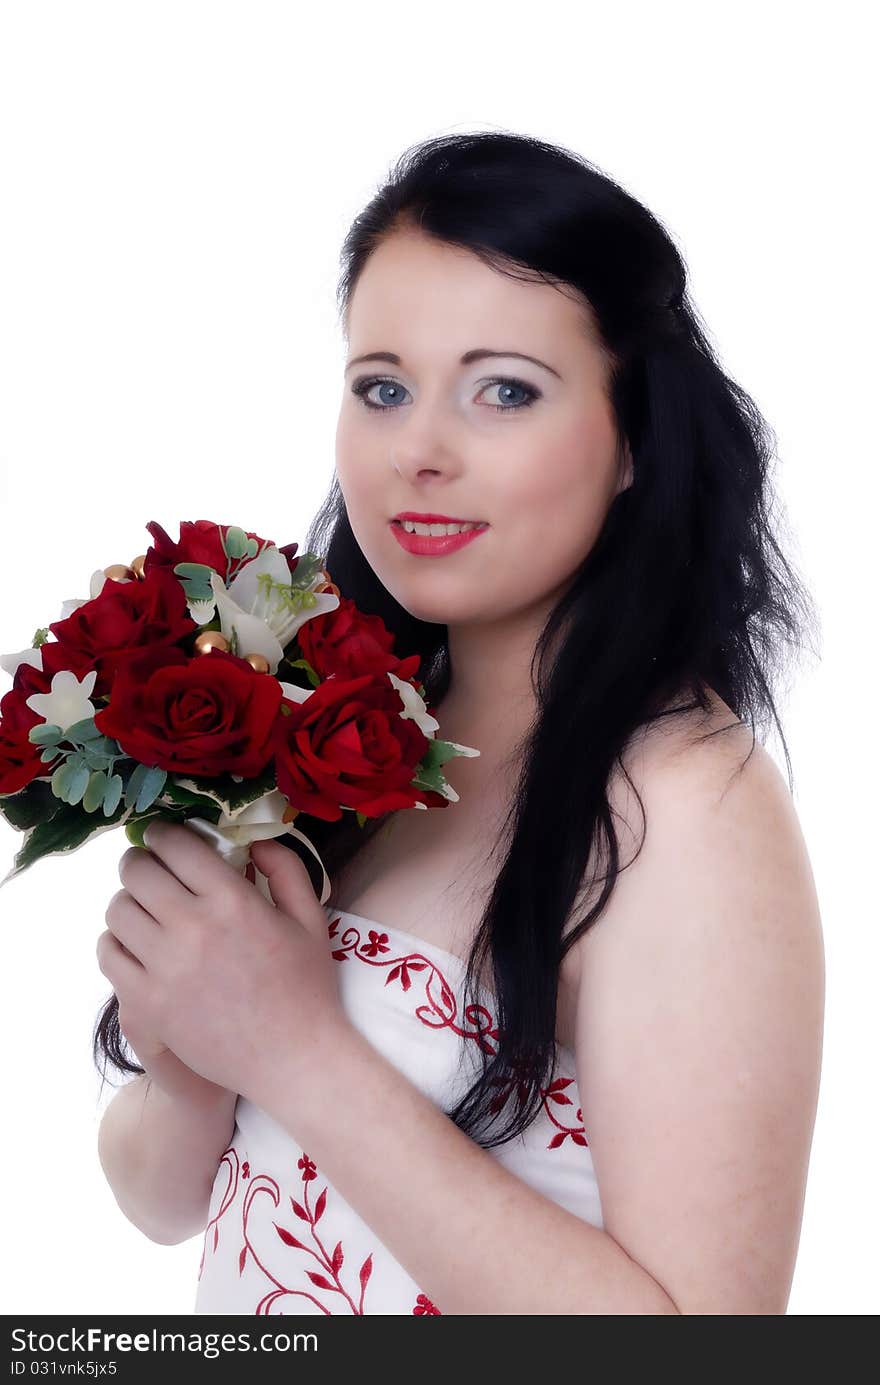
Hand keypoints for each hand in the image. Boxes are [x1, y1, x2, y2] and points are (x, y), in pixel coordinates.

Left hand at [96, 820, 349, 1106]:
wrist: (293, 1059)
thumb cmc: (307, 987)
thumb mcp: (310, 917)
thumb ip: (284, 868)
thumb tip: (250, 842)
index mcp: (233, 901)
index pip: (175, 845)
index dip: (162, 834)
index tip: (163, 837)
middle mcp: (192, 928)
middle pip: (136, 872)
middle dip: (140, 861)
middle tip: (149, 868)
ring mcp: (164, 967)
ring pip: (117, 910)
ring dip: (127, 900)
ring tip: (143, 908)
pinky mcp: (146, 1003)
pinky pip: (108, 953)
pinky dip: (115, 941)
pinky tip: (135, 944)